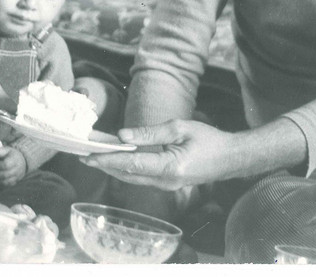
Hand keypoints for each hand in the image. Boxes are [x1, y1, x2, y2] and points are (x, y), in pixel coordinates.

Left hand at [0, 146, 25, 186]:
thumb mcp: (4, 149)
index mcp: (14, 160)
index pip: (5, 165)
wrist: (21, 160)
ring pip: (5, 182)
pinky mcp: (14, 182)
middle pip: (4, 175)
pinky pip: (6, 185)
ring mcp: (16, 177)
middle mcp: (17, 170)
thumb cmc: (11, 154)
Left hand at [81, 119, 237, 189]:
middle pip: (128, 175)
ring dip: (114, 169)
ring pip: (134, 179)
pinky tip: (118, 160)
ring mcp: (167, 186)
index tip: (90, 156)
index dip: (109, 160)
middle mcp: (166, 182)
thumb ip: (149, 133)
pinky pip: (142, 178)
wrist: (231, 158)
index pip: (132, 165)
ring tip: (96, 157)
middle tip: (84, 156)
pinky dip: (127, 169)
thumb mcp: (179, 128)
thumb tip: (122, 136)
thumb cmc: (209, 139)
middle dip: (105, 166)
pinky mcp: (168, 184)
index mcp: (170, 167)